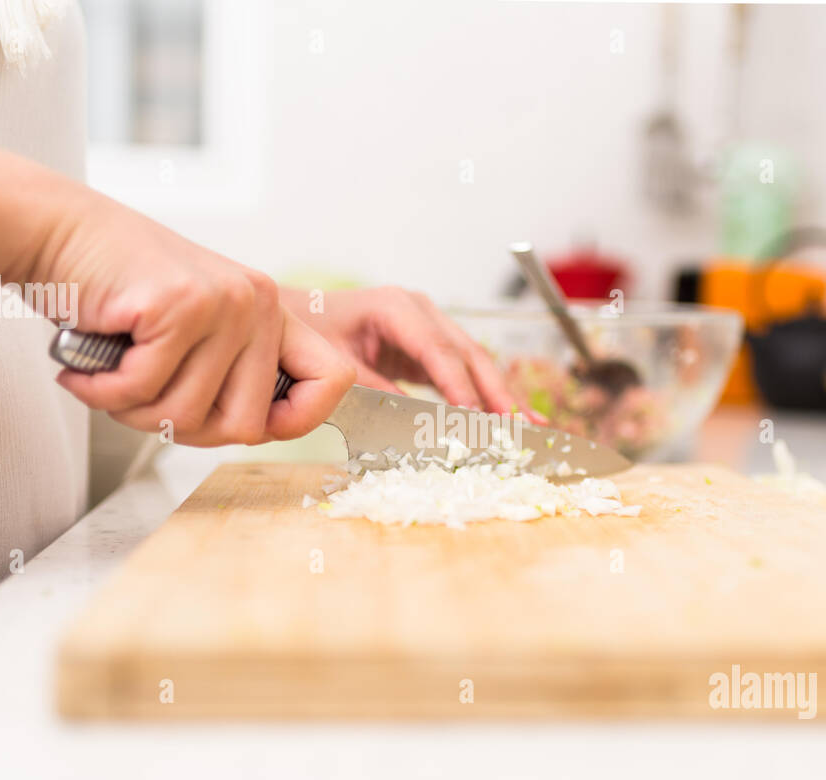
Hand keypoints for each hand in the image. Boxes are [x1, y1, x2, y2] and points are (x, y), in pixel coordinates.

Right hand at [28, 197, 354, 446]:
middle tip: (142, 397)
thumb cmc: (116, 295)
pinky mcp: (180, 304)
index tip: (241, 423)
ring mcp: (223, 301)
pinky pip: (145, 391)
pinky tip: (86, 366)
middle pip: (246, 425)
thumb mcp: (193, 336)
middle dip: (185, 430)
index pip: (331, 380)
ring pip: (189, 415)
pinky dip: (103, 392)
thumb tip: (260, 431)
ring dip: (134, 412)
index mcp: (270, 312)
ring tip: (110, 373)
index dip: (296, 420)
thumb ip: (231, 378)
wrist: (53, 233)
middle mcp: (257, 302)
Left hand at [281, 286, 544, 421]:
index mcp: (394, 307)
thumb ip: (375, 391)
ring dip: (501, 396)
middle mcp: (420, 312)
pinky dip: (484, 397)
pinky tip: (506, 419)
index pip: (437, 349)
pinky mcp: (429, 348)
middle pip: (468, 354)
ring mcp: (428, 327)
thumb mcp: (337, 363)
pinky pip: (463, 373)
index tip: (474, 417)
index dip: (458, 385)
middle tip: (519, 425)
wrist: (295, 316)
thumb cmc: (311, 334)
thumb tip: (413, 424)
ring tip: (530, 427)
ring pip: (474, 363)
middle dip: (496, 391)